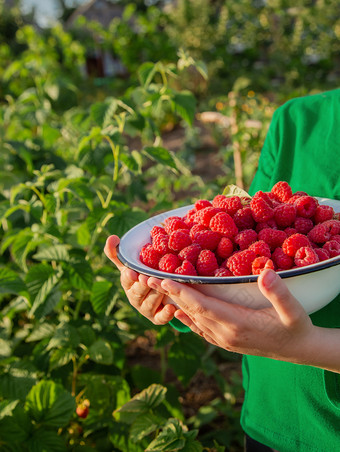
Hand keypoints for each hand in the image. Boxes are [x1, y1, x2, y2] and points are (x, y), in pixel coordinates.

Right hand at [104, 235, 176, 324]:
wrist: (163, 290)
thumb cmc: (144, 273)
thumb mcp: (132, 262)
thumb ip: (119, 251)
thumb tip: (111, 237)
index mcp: (128, 283)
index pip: (126, 279)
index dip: (129, 276)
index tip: (132, 271)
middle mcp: (135, 297)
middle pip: (137, 293)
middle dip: (142, 286)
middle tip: (147, 279)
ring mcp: (146, 308)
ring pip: (149, 304)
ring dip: (155, 296)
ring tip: (163, 289)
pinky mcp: (157, 318)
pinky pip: (160, 318)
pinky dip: (166, 314)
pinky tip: (172, 308)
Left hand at [147, 269, 316, 362]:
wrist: (299, 351)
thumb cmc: (296, 327)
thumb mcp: (293, 311)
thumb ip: (279, 293)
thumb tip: (266, 273)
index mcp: (236, 324)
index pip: (202, 305)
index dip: (181, 292)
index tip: (162, 279)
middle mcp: (224, 334)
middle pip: (190, 311)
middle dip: (168, 294)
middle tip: (146, 278)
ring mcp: (223, 340)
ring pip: (192, 319)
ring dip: (174, 303)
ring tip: (156, 288)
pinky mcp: (226, 341)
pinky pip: (200, 329)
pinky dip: (187, 319)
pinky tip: (178, 313)